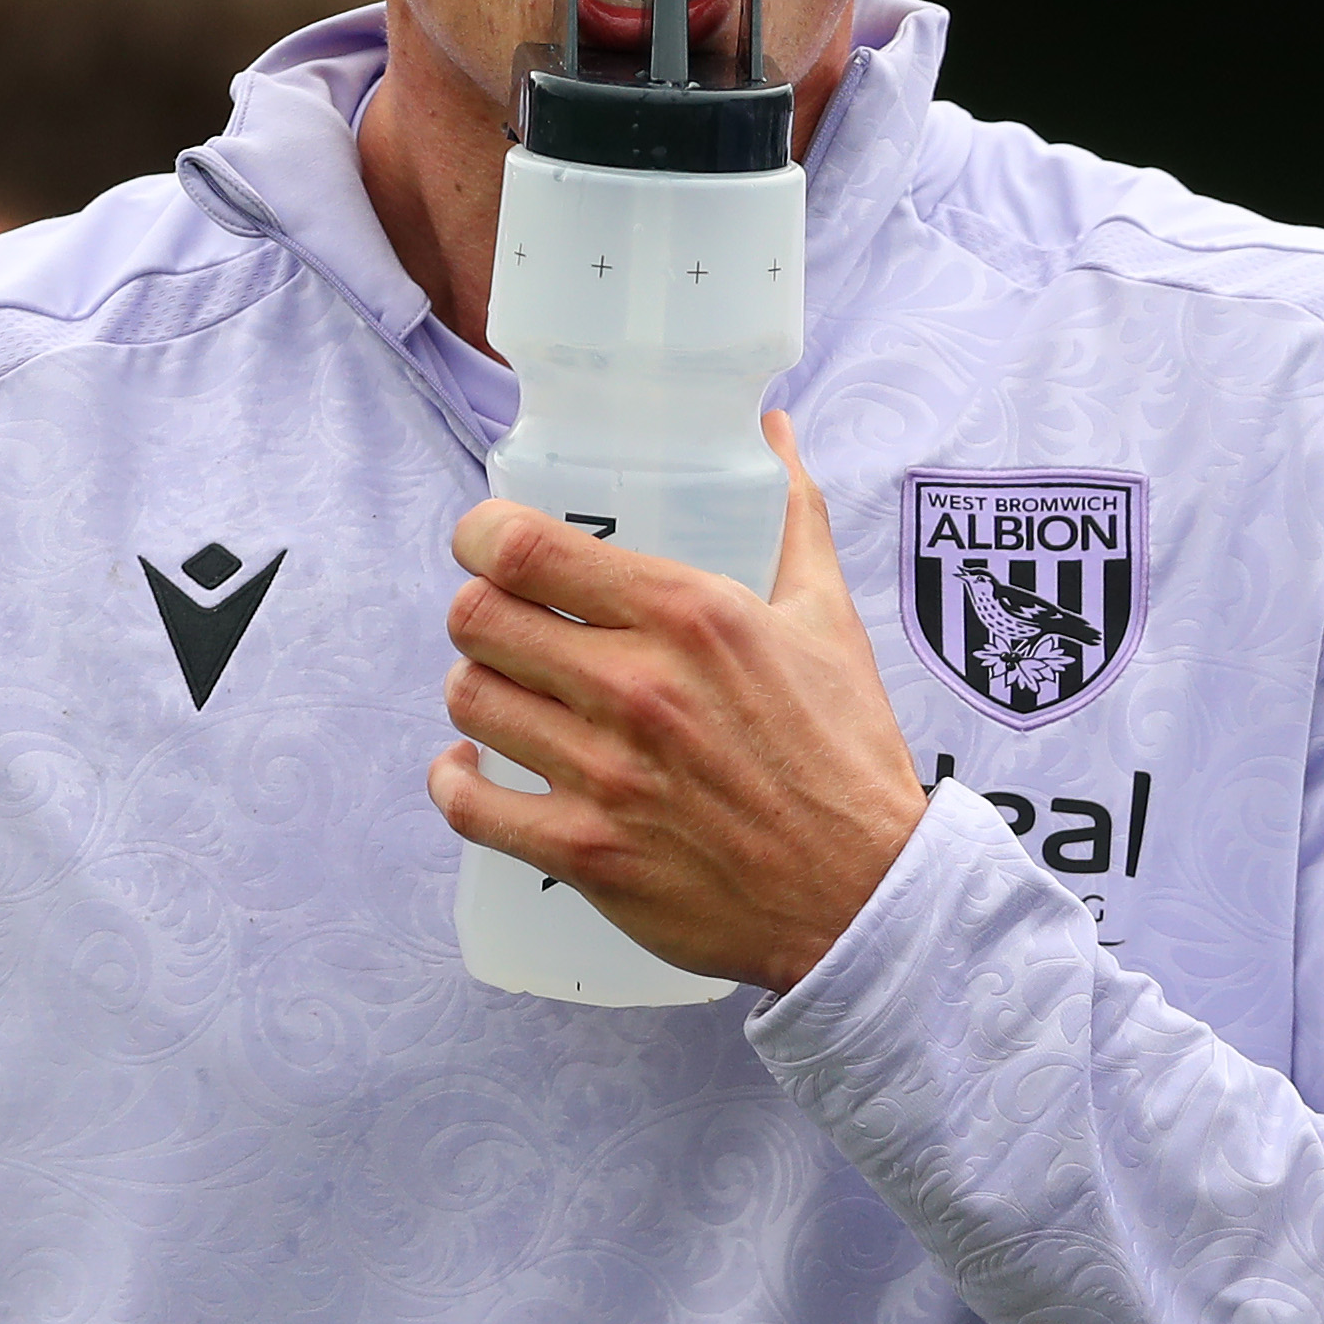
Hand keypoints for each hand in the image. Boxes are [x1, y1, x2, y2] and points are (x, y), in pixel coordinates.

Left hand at [432, 410, 927, 991]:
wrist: (867, 894)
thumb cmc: (846, 752)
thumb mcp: (827, 617)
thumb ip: (790, 513)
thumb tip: (771, 429)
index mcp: (689, 615)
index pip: (526, 549)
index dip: (481, 538)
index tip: (485, 545)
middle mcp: (636, 687)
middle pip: (477, 619)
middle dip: (479, 612)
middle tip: (505, 625)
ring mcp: (605, 775)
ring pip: (469, 700)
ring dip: (478, 690)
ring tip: (508, 694)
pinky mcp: (586, 853)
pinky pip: (469, 806)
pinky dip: (456, 782)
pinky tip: (474, 770)